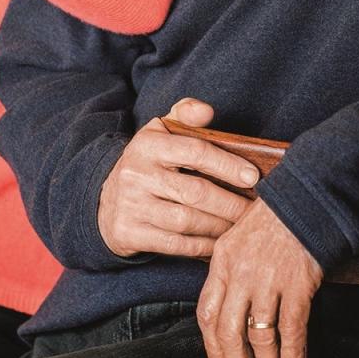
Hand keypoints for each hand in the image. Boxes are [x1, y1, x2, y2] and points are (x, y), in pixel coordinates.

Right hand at [98, 98, 257, 258]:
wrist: (105, 201)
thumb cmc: (147, 163)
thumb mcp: (159, 132)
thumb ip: (184, 114)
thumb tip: (208, 111)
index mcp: (148, 145)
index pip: (195, 152)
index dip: (227, 164)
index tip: (253, 176)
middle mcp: (136, 174)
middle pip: (196, 192)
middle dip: (231, 203)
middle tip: (254, 210)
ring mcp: (131, 206)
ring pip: (188, 221)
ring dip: (220, 226)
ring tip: (240, 226)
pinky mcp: (129, 233)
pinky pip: (175, 244)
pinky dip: (202, 246)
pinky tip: (219, 243)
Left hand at [197, 199, 322, 357]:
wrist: (305, 198)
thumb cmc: (272, 220)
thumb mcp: (237, 240)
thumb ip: (228, 273)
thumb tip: (226, 312)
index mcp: (221, 263)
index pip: (207, 315)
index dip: (212, 348)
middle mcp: (240, 274)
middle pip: (230, 333)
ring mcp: (268, 280)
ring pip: (261, 336)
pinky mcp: (297, 283)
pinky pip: (291, 327)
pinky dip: (291, 354)